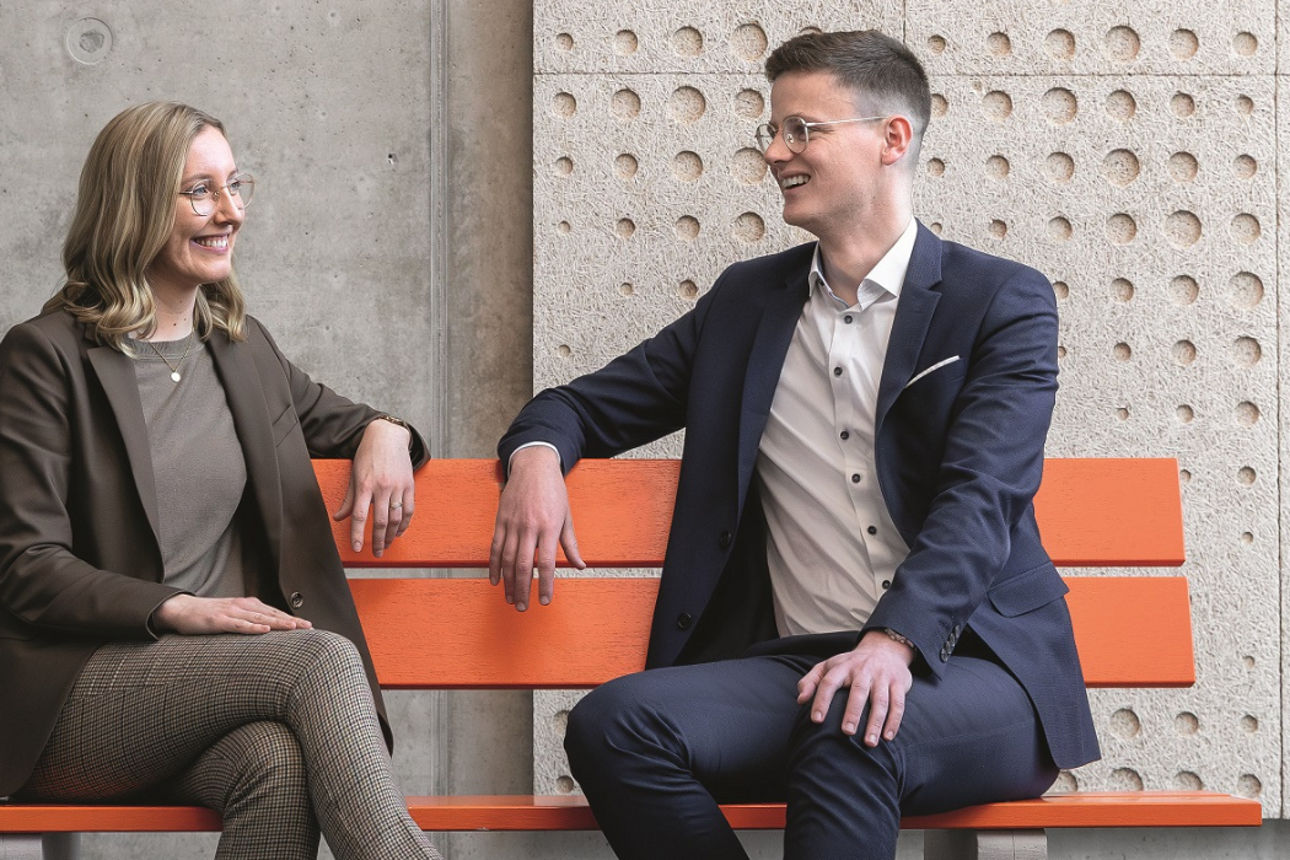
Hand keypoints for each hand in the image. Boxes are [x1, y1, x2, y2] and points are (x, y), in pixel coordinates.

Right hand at [152, 594, 312, 634]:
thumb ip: (249, 621)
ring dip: (277, 622)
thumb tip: (267, 630)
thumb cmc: (208, 615)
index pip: (275, 612)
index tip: (308, 626)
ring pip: (259, 618)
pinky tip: (264, 629)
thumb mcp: (233, 617)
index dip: (291, 619)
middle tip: (310, 627)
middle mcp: (243, 606)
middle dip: (291, 621)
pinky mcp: (219, 620)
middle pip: (272, 614)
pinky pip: (238, 624)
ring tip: (294, 627)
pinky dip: (252, 627)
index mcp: (248, 605)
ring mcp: (231, 612)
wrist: (182, 609)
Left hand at [333, 418, 414, 556]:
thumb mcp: (354, 475)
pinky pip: (409, 509)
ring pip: (396, 518)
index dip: (357, 534)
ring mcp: (397, 486)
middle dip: (378, 541)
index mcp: (365, 485)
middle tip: (376, 553)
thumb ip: (349, 499)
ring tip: (386, 545)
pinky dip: (405, 524)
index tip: (357, 548)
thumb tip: (338, 517)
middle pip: (380, 521)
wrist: (387, 436)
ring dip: (391, 535)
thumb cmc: (368, 455)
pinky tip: (399, 531)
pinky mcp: (409, 485)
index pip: (359, 516)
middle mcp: (382, 487)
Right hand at [488, 445, 584, 610]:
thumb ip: (571, 544)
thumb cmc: (553, 490)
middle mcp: (529, 527)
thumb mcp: (567, 516)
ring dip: (507, 583)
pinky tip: (495, 580)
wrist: (533, 466)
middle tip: (522, 607)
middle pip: (522, 566)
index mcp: (548, 527)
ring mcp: (512, 524)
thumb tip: (580, 566)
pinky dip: (493, 566)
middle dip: (522, 590)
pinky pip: (494, 548)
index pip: (545, 563)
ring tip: (510, 598)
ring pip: (506, 560)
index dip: (544, 585)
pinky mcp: (500, 521)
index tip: (544, 600)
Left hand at [796, 630, 913, 746]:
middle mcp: (863, 670)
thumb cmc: (850, 664)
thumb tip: (800, 700)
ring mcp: (882, 676)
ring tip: (869, 743)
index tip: (816, 720)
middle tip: (847, 732)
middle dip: (853, 712)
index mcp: (842, 667)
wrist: (884, 649)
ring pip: (880, 700)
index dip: (821, 700)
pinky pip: (898, 703)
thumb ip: (811, 681)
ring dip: (876, 722)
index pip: (829, 682)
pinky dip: (894, 721)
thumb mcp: (828, 666)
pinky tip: (887, 737)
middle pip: (858, 691)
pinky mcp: (898, 683)